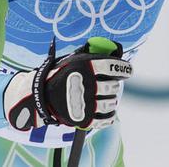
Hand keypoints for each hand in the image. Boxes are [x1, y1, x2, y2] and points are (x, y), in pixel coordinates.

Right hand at [3, 39, 132, 130]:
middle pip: (113, 86)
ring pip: (111, 103)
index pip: (114, 67)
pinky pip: (105, 119)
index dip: (125, 68)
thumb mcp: (75, 58)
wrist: (40, 95)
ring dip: (111, 100)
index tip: (128, 71)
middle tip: (108, 85)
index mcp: (85, 66)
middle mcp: (86, 83)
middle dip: (113, 85)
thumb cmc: (62, 74)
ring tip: (105, 98)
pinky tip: (108, 112)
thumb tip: (115, 49)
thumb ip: (94, 54)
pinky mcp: (83, 118)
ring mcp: (84, 102)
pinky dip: (110, 116)